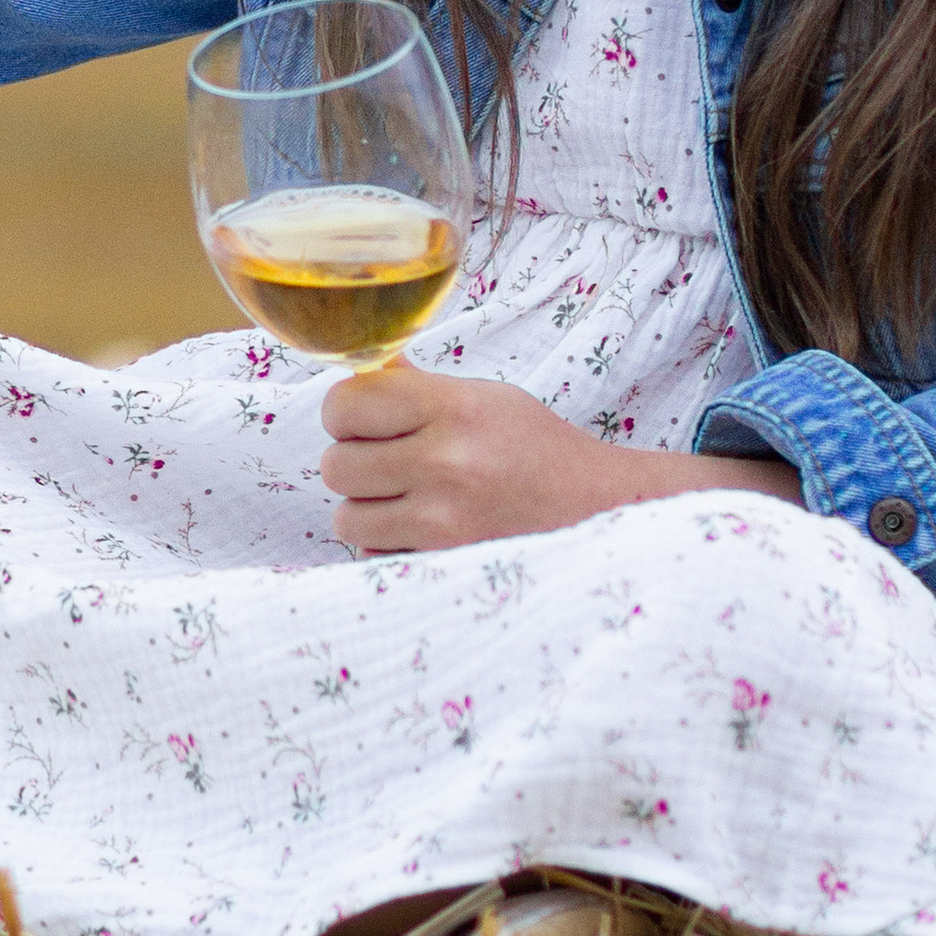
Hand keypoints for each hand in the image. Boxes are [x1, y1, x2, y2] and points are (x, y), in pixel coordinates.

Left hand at [318, 358, 797, 555]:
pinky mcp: (445, 566)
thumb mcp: (484, 399)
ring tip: (409, 499)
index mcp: (455, 409)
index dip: (347, 413)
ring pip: (347, 518)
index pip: (346, 404)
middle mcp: (447, 463)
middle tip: (390, 462)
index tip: (366, 420)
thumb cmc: (538, 449)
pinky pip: (376, 556)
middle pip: (336, 465)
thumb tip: (358, 369)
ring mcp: (445, 522)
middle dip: (355, 462)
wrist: (600, 512)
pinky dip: (390, 546)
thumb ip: (416, 389)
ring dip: (368, 510)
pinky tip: (426, 531)